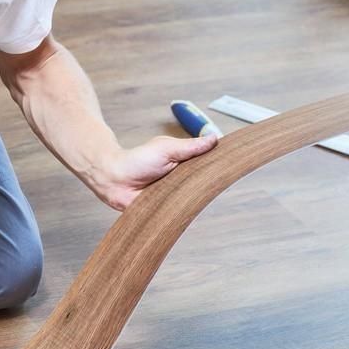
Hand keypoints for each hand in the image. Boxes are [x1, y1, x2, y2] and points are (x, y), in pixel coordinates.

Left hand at [97, 134, 218, 210]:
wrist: (115, 180)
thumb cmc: (137, 161)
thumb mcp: (167, 148)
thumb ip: (191, 146)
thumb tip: (214, 138)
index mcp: (184, 162)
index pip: (207, 163)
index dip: (218, 162)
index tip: (234, 160)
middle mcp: (182, 178)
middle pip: (204, 181)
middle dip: (211, 180)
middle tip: (223, 177)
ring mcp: (176, 194)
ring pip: (195, 196)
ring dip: (197, 194)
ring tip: (203, 191)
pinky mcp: (169, 209)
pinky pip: (182, 210)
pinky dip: (185, 208)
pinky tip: (191, 206)